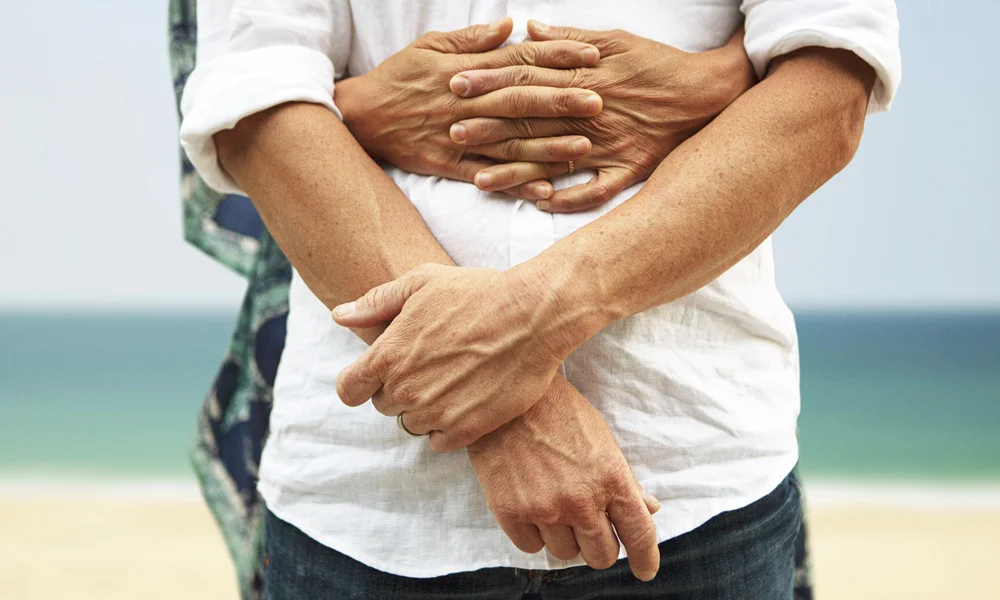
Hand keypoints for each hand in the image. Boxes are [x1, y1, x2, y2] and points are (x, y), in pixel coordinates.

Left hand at [331, 264, 571, 452]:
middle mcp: (406, 387)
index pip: (348, 389)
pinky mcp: (466, 429)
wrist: (533, 316)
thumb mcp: (424, 281)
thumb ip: (377, 302)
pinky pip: (440, 442)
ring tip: (454, 381)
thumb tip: (339, 315)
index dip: (359, 384)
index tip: (373, 380)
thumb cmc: (480, 292)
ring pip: (413, 424)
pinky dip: (450, 428)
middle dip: (400, 389)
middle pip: (385, 406)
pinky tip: (467, 401)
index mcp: (389, 354)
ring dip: (426, 409)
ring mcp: (435, 411)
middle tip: (432, 367)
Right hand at [335, 18, 602, 199]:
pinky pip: (488, 176)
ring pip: (510, 142)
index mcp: (467, 70)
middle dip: (561, 101)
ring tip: (583, 148)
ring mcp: (459, 136)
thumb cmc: (399, 76)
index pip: (519, 60)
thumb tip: (512, 26)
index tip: (592, 55)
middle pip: (521, 101)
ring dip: (547, 146)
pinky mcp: (449, 164)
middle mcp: (467, 103)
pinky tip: (545, 190)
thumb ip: (473, 39)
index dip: (557, 56)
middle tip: (599, 102)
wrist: (361, 115)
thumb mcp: (431, 46)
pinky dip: (516, 183)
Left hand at [449, 20, 757, 210]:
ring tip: (479, 180)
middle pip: (532, 121)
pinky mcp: (629, 170)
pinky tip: (538, 207)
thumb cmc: (658, 63)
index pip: (527, 79)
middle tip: (451, 131)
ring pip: (554, 161)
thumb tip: (527, 30)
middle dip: (489, 127)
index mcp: (585, 78)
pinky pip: (594, 192)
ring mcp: (609, 145)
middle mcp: (592, 113)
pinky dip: (568, 200)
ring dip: (516, 172)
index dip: (490, 82)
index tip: (455, 85)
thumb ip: (568, 38)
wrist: (709, 93)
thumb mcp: (615, 39)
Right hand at [468, 375, 660, 579]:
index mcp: (611, 479)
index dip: (645, 559)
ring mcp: (545, 508)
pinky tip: (532, 507)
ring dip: (565, 537)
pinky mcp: (511, 512)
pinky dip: (534, 534)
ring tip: (555, 506)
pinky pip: (531, 547)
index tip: (644, 570)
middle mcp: (581, 500)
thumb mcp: (602, 440)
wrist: (506, 398)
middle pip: (602, 555)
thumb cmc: (559, 413)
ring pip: (566, 554)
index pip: (639, 534)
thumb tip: (649, 509)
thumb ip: (625, 480)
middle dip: (599, 545)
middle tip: (589, 526)